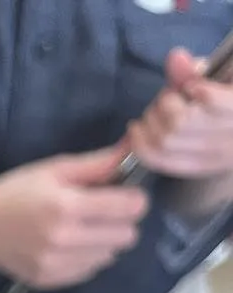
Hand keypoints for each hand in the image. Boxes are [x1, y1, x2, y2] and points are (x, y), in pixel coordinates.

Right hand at [0, 148, 147, 289]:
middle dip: (121, 222)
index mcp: (66, 206)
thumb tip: (134, 149)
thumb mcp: (53, 169)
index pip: (129, 208)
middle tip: (104, 214)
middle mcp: (63, 238)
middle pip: (126, 236)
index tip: (123, 196)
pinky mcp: (49, 279)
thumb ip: (96, 163)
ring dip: (104, 242)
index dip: (133, 199)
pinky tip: (69, 246)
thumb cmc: (14, 192)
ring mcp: (55, 263)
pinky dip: (87, 258)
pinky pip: (89, 271)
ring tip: (83, 230)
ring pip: (110, 256)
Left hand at [127, 48, 232, 178]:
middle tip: (168, 97)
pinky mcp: (197, 169)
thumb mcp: (220, 77)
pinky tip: (137, 130)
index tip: (193, 87)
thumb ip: (197, 70)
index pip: (215, 104)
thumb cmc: (225, 95)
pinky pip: (159, 161)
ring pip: (166, 141)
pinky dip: (140, 143)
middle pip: (181, 122)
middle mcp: (232, 138)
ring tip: (154, 112)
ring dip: (151, 122)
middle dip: (166, 104)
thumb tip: (175, 57)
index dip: (197, 91)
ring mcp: (215, 157)